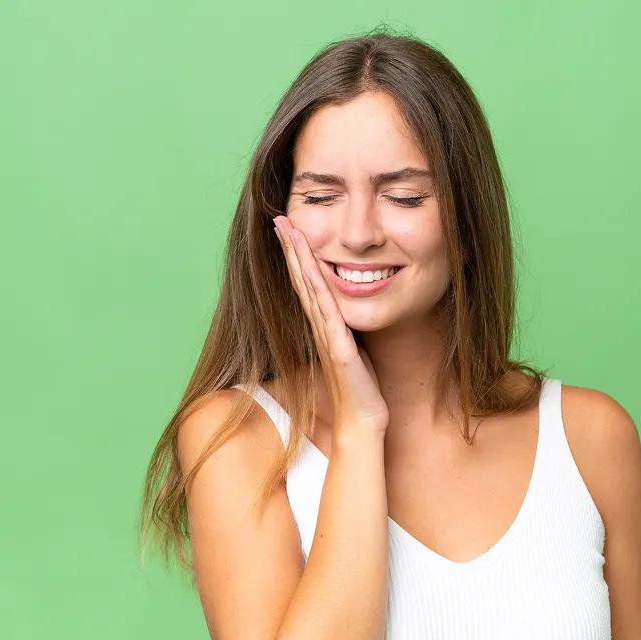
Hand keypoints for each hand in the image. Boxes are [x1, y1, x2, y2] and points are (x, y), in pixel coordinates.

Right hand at [273, 215, 388, 434]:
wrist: (361, 420)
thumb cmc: (359, 388)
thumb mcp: (354, 348)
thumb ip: (347, 327)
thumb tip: (350, 309)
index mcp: (324, 325)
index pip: (307, 283)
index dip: (297, 255)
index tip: (289, 228)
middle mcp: (320, 327)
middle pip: (301, 279)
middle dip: (291, 248)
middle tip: (279, 218)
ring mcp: (327, 336)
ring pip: (309, 289)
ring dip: (298, 259)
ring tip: (289, 231)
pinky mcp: (339, 349)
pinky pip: (327, 312)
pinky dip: (317, 288)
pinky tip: (311, 268)